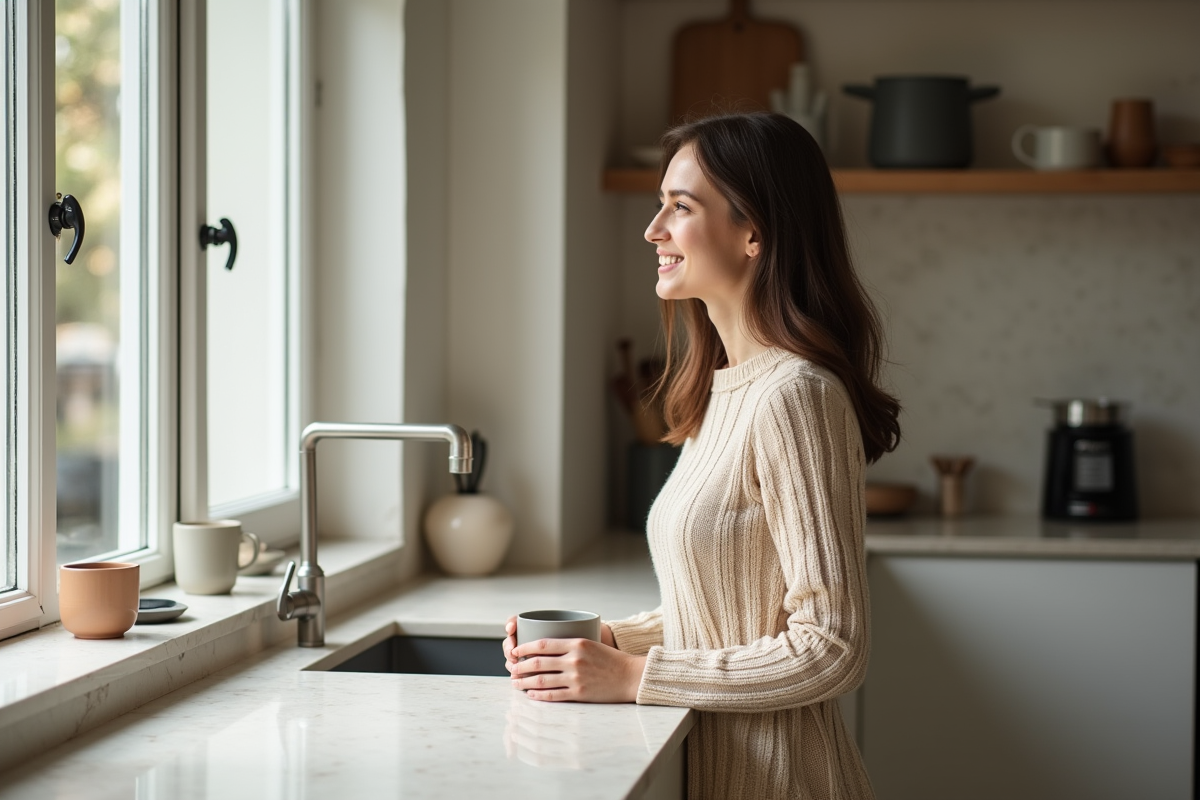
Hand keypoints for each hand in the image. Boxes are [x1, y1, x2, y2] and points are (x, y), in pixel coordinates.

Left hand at [509, 636, 645, 702]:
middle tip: (512, 668)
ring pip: (542, 680)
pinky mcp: (579, 693)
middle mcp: (574, 660)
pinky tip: (531, 693)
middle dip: (520, 666)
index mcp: (576, 643)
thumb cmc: (610, 659)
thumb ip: (569, 645)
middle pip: (538, 663)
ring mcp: (576, 677)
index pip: (543, 644)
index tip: (515, 651)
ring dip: (525, 682)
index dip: (525, 648)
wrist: (630, 676)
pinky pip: (553, 695)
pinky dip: (538, 694)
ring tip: (516, 683)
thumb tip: (543, 648)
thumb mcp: (590, 644)